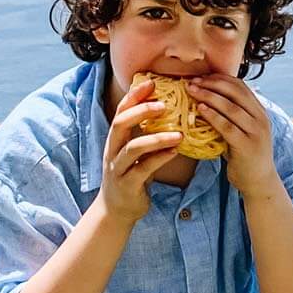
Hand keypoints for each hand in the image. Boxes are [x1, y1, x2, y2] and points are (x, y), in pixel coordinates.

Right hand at [100, 76, 185, 222]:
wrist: (117, 210)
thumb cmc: (131, 176)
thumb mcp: (136, 153)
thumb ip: (145, 134)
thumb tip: (168, 111)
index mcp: (115, 139)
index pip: (120, 111)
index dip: (133, 96)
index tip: (150, 82)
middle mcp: (113, 150)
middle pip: (120, 124)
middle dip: (140, 111)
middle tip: (164, 105)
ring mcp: (118, 167)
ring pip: (133, 148)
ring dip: (157, 138)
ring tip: (180, 134)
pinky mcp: (127, 184)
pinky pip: (143, 169)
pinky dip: (160, 159)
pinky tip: (175, 152)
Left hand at [185, 74, 280, 199]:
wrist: (259, 181)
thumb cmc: (245, 155)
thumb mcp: (244, 130)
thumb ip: (233, 116)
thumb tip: (208, 99)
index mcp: (260, 111)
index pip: (241, 86)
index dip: (219, 79)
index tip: (200, 77)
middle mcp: (261, 118)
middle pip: (235, 93)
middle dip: (212, 84)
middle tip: (192, 82)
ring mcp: (256, 132)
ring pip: (231, 107)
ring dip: (209, 96)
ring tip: (191, 91)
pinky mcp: (247, 145)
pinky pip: (227, 126)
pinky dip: (213, 116)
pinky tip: (200, 109)